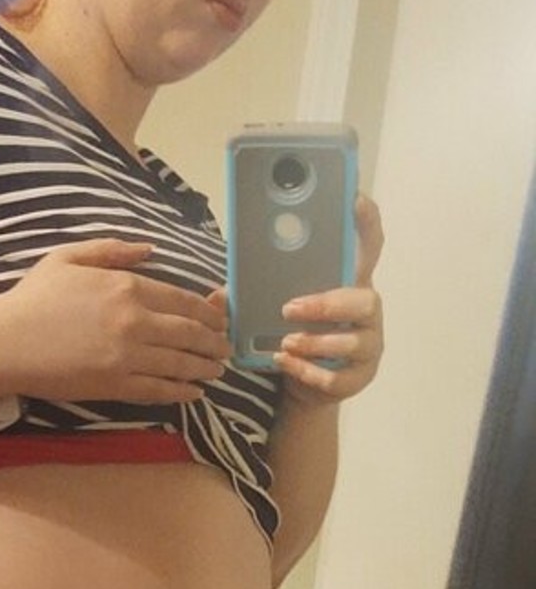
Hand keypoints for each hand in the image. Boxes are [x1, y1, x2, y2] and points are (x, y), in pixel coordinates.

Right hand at [0, 238, 232, 406]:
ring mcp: (127, 356)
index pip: (182, 300)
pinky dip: (182, 392)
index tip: (220, 320)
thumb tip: (151, 249)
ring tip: (217, 371)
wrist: (5, 343)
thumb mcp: (70, 257)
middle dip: (214, 341)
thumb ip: (113, 251)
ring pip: (181, 363)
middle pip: (190, 333)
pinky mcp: (115, 385)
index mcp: (126, 285)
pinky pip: (160, 390)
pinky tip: (195, 393)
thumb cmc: (33, 299)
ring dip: (205, 368)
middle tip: (225, 348)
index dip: (208, 312)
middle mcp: (134, 320)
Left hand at [272, 194, 384, 408]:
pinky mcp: (359, 377)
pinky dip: (308, 371)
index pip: (368, 245)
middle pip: (364, 299)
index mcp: (349, 283)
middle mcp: (365, 312)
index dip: (365, 222)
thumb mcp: (275, 310)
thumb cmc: (294, 336)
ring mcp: (368, 345)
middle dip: (327, 304)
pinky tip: (286, 364)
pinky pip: (338, 376)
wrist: (305, 388)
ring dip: (314, 342)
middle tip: (288, 308)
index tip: (353, 200)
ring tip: (285, 342)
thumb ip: (254, 297)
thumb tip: (219, 296)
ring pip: (352, 341)